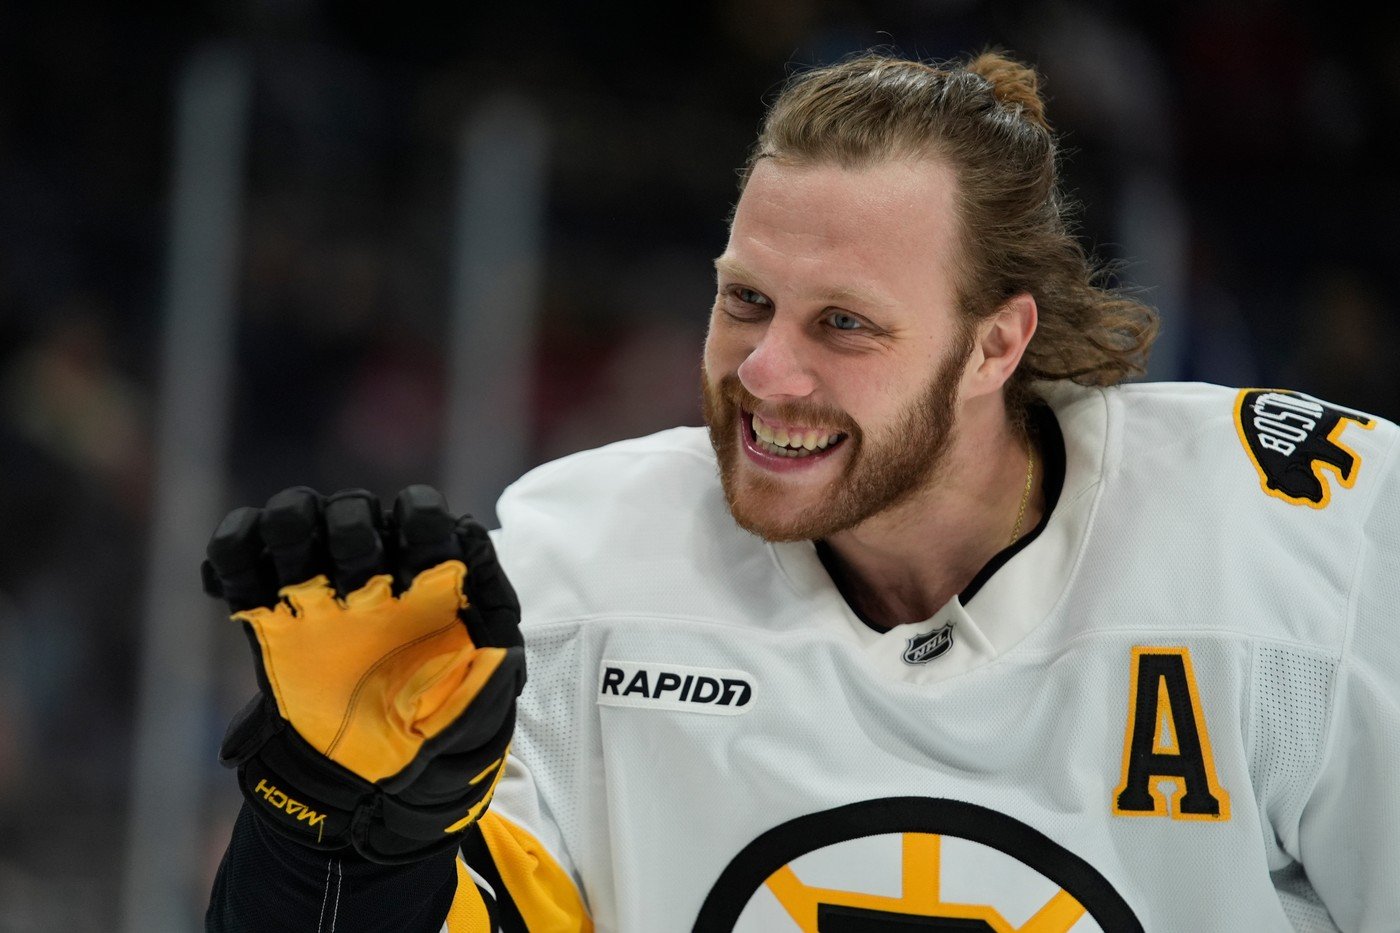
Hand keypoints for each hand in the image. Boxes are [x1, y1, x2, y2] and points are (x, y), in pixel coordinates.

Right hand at [202, 485, 524, 862]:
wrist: (366, 785)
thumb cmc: (437, 737)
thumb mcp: (486, 700)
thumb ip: (495, 651)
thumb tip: (483, 580)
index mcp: (429, 581)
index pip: (421, 512)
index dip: (418, 524)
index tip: (414, 575)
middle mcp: (374, 572)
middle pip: (351, 505)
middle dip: (351, 532)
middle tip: (356, 589)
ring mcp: (319, 587)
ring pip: (292, 512)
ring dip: (289, 533)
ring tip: (296, 587)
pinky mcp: (268, 611)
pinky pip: (235, 551)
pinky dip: (228, 557)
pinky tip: (242, 600)